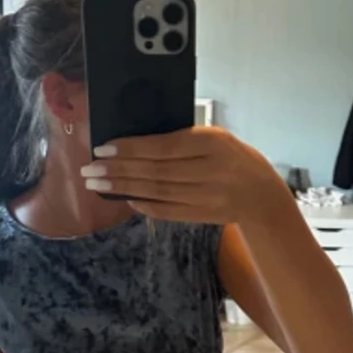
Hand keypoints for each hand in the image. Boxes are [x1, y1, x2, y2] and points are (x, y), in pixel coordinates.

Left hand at [80, 127, 290, 224]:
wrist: (263, 195)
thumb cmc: (236, 159)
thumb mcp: (216, 138)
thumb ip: (183, 139)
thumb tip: (137, 143)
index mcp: (212, 143)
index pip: (163, 147)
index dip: (131, 148)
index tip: (103, 147)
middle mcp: (209, 171)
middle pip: (155, 171)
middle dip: (117, 170)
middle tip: (90, 169)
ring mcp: (206, 196)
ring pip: (156, 191)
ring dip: (123, 188)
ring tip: (98, 183)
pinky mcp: (202, 215)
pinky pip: (168, 211)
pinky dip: (145, 205)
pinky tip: (125, 199)